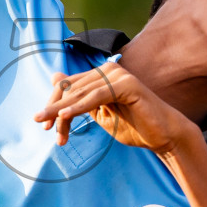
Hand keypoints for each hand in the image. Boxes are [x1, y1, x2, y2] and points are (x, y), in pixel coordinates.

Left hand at [33, 63, 196, 156]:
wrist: (162, 136)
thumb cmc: (134, 127)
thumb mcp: (99, 114)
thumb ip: (79, 99)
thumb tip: (55, 77)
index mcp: (101, 75)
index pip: (69, 85)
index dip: (53, 103)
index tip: (44, 125)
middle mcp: (108, 70)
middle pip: (72, 88)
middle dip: (55, 109)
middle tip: (43, 127)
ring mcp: (118, 75)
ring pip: (81, 93)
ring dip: (62, 111)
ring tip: (48, 125)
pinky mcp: (127, 84)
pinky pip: (97, 96)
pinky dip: (79, 106)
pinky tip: (65, 115)